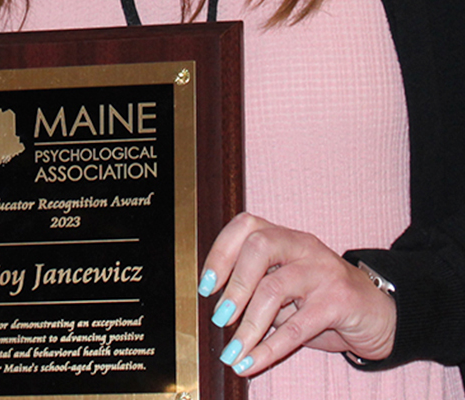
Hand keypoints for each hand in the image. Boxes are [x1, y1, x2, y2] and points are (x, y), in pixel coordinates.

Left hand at [198, 212, 396, 376]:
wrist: (381, 315)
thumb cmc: (322, 299)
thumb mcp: (289, 285)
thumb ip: (260, 287)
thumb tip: (221, 310)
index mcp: (286, 237)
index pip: (246, 226)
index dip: (221, 252)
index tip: (206, 285)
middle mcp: (303, 246)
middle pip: (259, 247)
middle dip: (234, 284)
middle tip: (220, 317)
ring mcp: (323, 271)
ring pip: (275, 289)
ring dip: (248, 324)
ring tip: (233, 349)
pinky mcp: (339, 302)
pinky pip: (297, 327)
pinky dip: (269, 348)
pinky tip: (252, 362)